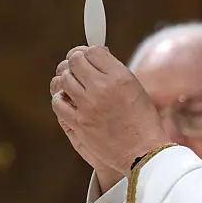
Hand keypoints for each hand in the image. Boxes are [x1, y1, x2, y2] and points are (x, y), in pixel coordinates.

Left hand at [50, 46, 167, 174]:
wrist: (143, 152)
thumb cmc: (143, 121)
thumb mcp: (136, 89)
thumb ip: (115, 72)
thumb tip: (95, 56)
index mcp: (121, 78)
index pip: (93, 51)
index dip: (88, 51)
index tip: (88, 56)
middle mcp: (102, 88)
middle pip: (74, 61)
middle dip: (75, 61)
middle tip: (78, 67)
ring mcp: (87, 106)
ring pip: (63, 79)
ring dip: (67, 79)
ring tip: (74, 84)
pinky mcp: (78, 122)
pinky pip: (58, 101)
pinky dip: (61, 98)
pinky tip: (69, 100)